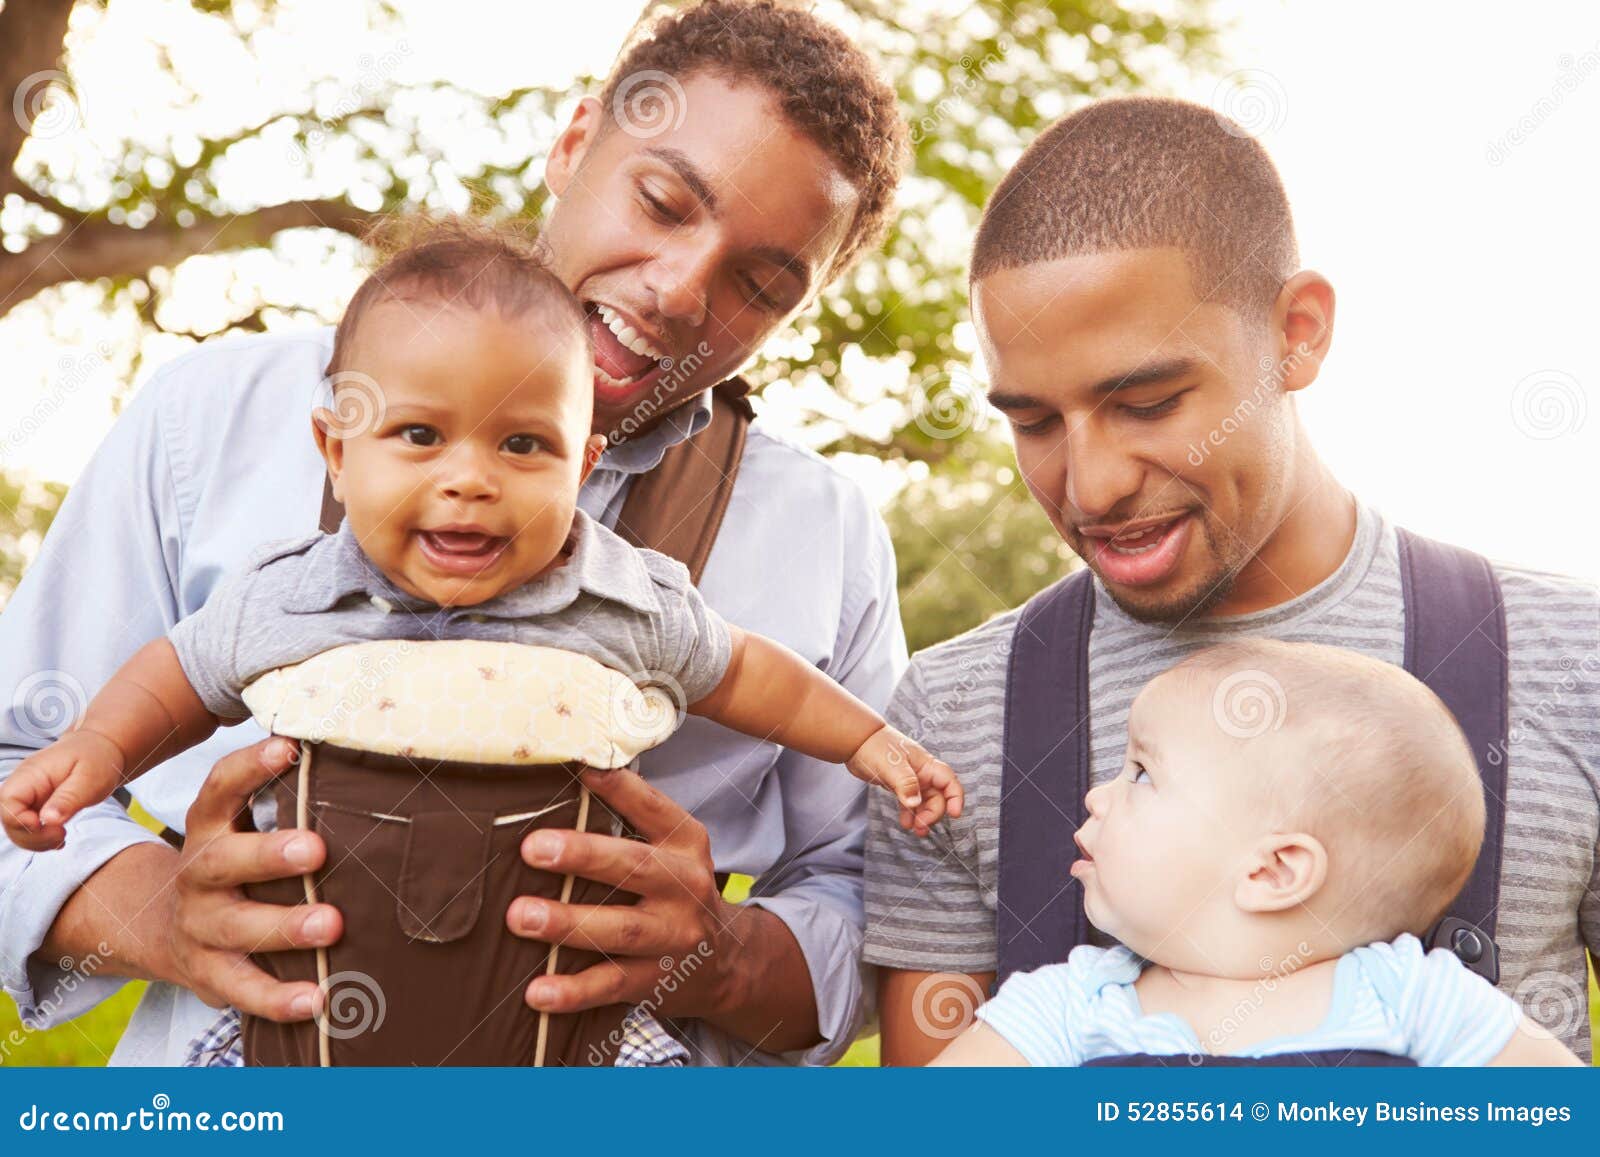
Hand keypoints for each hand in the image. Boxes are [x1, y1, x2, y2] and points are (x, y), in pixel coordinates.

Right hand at [0, 731, 125, 850]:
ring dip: (36, 841)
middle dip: (31, 836)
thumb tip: (47, 820)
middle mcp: (23, 785)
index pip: (8, 801)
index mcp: (32, 773)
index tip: (47, 826)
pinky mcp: (36, 807)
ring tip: (62, 836)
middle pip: (8, 819)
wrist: (102, 749)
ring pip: (16, 828)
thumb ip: (68, 798)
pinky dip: (41, 839)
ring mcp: (28, 797)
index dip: (20, 820)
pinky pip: (29, 829)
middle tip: (61, 835)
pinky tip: (59, 838)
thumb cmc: (97, 759)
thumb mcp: (90, 778)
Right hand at [161, 736, 340, 1020]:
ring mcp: (201, 928)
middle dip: (269, 855)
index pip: (219, 789)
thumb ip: (283, 800)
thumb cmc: (235, 864)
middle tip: (316, 849)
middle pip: (223, 862)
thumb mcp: (240, 826)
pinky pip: (244, 989)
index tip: (286, 748)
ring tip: (332, 925)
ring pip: (238, 928)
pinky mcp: (211, 975)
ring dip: (285, 926)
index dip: (249, 767)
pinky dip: (280, 998)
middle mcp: (199, 874)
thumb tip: (358, 763)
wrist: (163, 930)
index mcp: (210, 828)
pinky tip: (318, 999)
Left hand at [508, 766, 734, 1019]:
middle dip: (583, 856)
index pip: (653, 808)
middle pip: (635, 867)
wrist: (725, 962)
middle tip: (533, 848)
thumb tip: (565, 778)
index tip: (582, 769)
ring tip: (520, 916)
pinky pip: (612, 984)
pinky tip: (537, 992)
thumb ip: (630, 822)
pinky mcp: (657, 980)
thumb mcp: (671, 850)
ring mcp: (674, 936)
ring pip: (620, 929)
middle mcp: (684, 885)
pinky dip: (573, 991)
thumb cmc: (674, 891)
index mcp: (684, 843)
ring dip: (568, 923)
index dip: (620, 789)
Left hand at [845, 725, 962, 836]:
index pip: (948, 781)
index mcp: (926, 764)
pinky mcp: (899, 785)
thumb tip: (915, 804)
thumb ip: (905, 784)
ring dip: (923, 817)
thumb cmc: (875, 746)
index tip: (954, 814)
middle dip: (933, 813)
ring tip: (917, 831)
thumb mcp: (891, 765)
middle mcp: (922, 772)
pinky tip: (906, 823)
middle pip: (938, 796)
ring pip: (924, 802)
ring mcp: (911, 779)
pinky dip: (910, 814)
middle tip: (921, 825)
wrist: (855, 741)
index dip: (955, 797)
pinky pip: (910, 802)